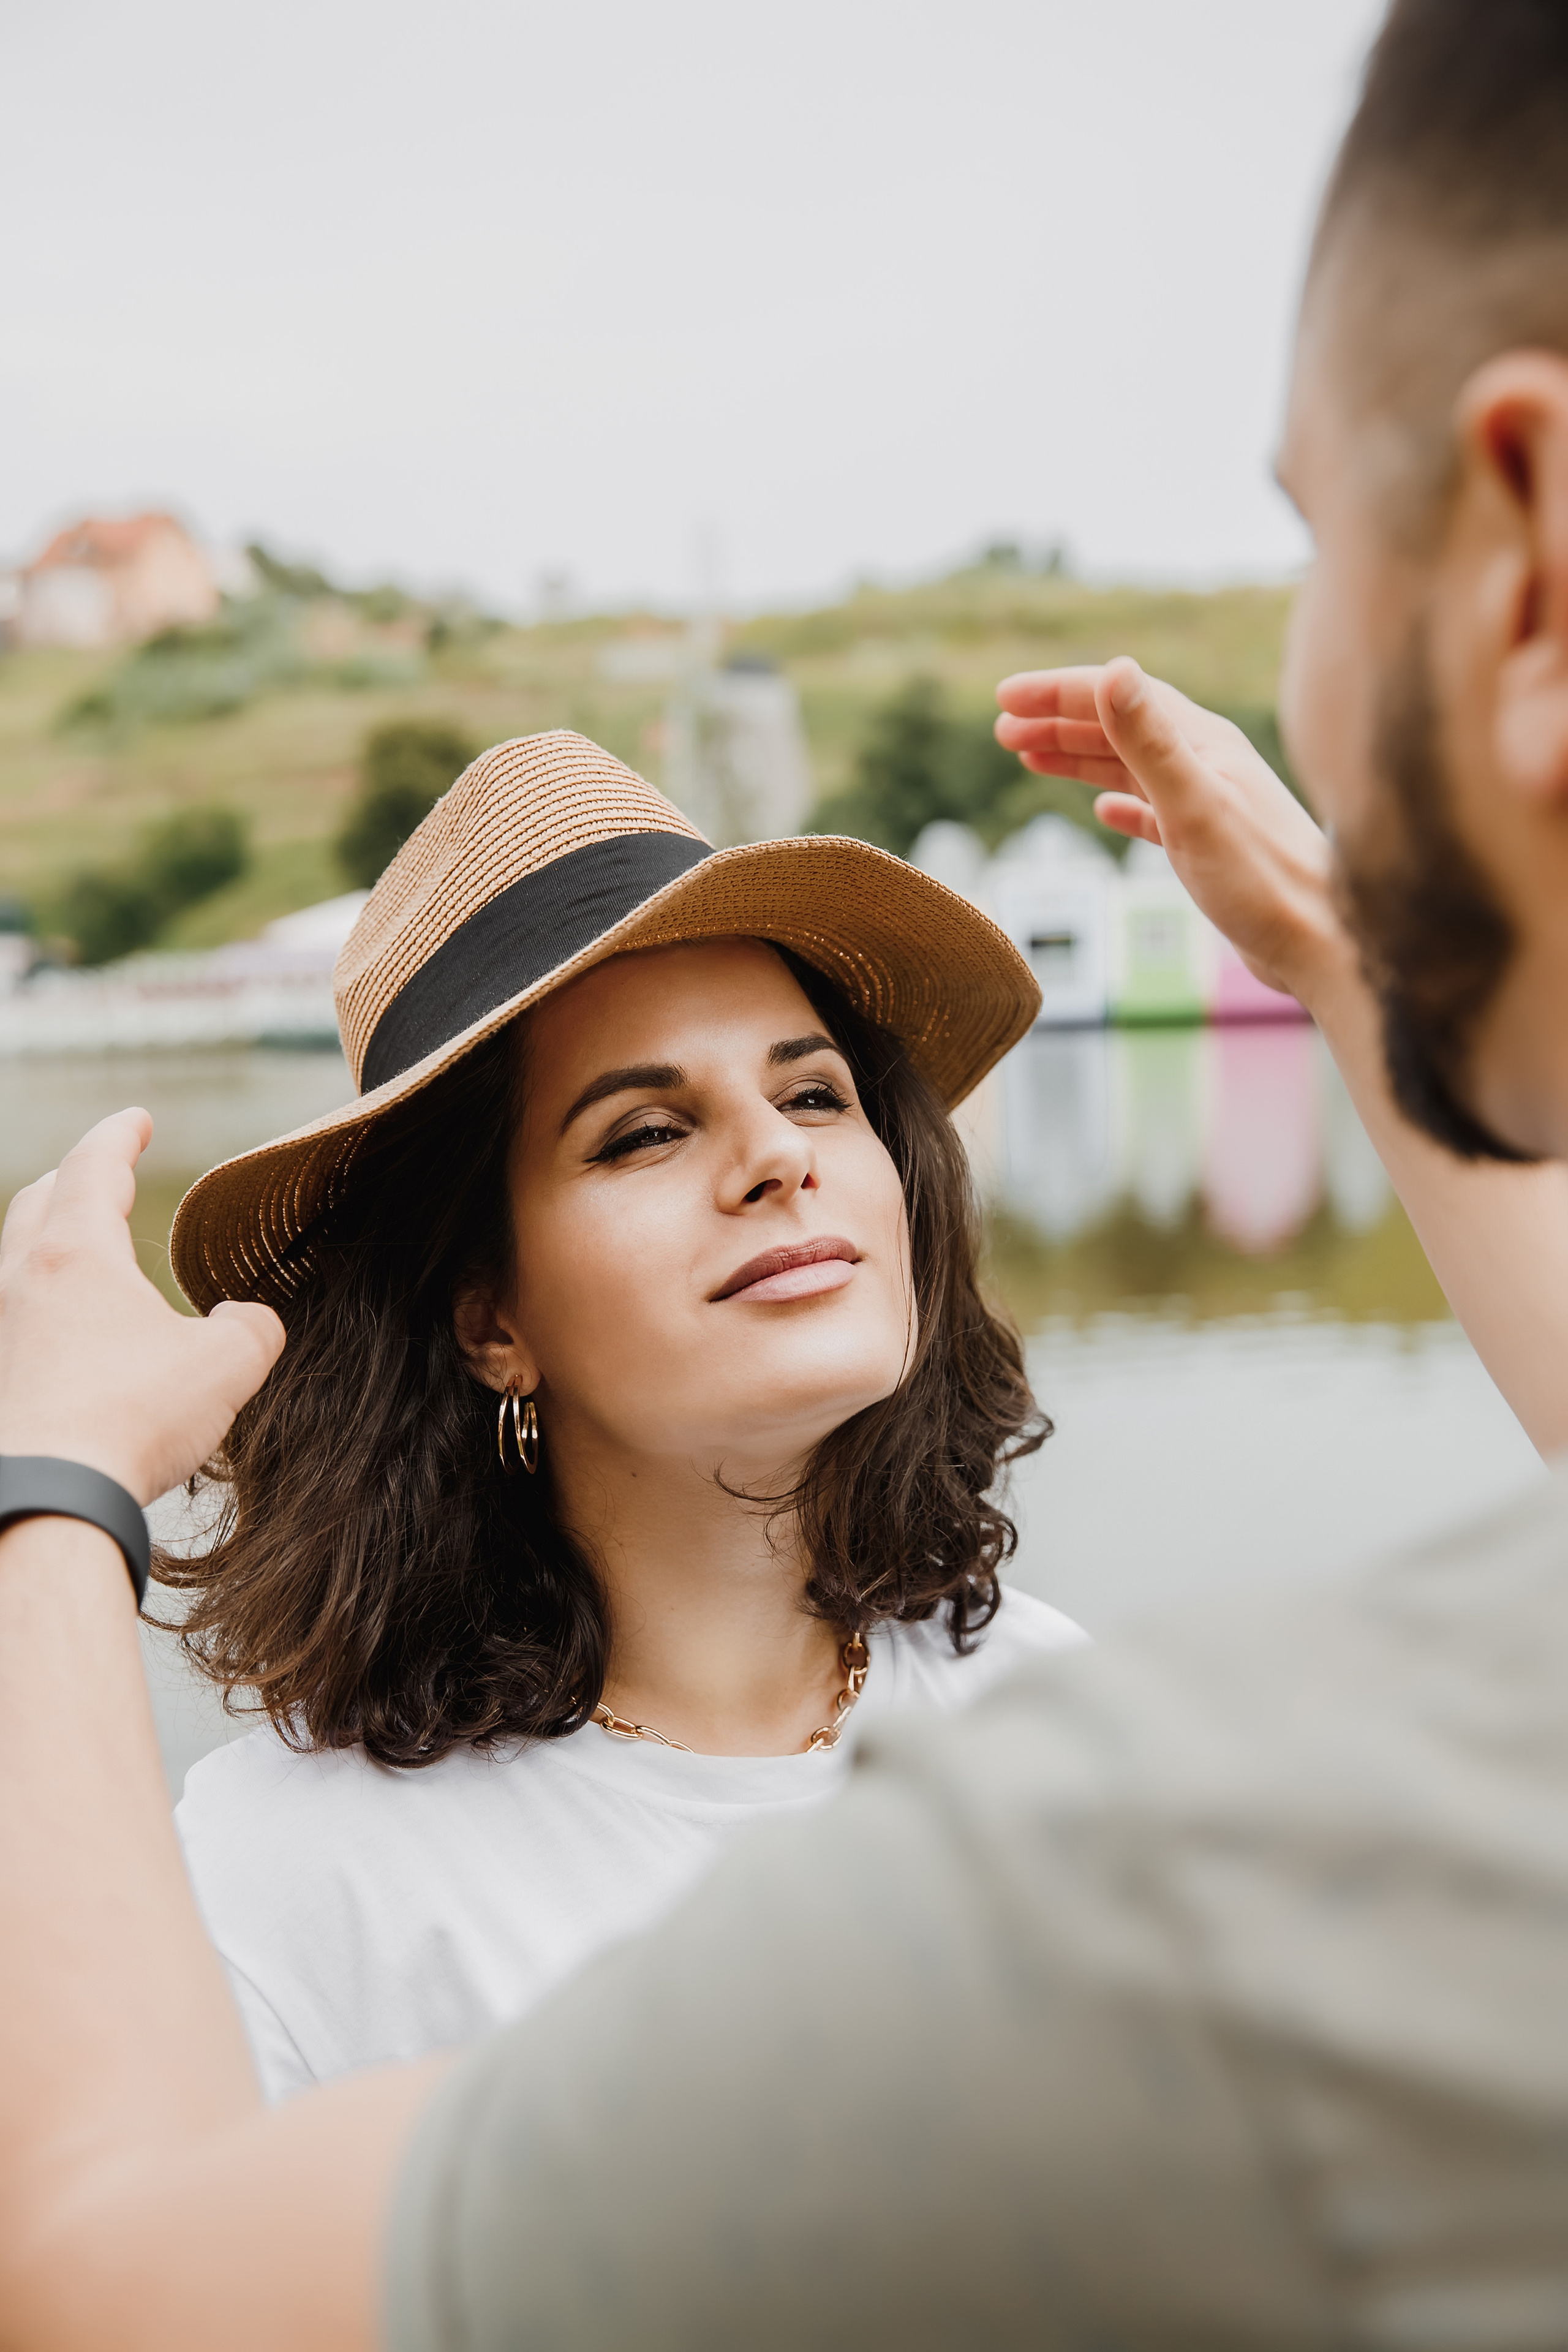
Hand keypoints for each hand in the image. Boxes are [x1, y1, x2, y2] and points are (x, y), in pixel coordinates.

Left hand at [0, 1109, 283, 1505]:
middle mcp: (20, 1282)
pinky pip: (10, 1326)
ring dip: (45, 1249)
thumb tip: (248, 1321)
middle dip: (70, 1182)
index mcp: (77, 1255)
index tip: (137, 1121)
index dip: (119, 1137)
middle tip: (99, 1177)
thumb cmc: (130, 1421)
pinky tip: (60, 1343)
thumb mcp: (226, 1365)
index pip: (92, 1167)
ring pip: (13, 1265)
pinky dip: (36, 1313)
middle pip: (35, 1204)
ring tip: (79, 1262)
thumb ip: (250, 1328)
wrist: (44, 1500)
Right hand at [994, 658, 1348, 1005]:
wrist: (1322, 941)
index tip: (1005, 699)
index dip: (1058, 692)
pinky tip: (1103, 810)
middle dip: (1060, 721)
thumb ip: (1150, 741)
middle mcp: (1207, 762)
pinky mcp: (1211, 843)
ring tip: (1030, 758)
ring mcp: (1209, 801)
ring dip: (1080, 757)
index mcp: (1203, 742)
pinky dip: (1121, 801)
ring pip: (1132, 765)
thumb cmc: (1265, 880)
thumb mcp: (1194, 807)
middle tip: (1003, 729)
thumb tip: (1113, 671)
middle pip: (1122, 725)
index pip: (1119, 696)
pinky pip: (1154, 808)